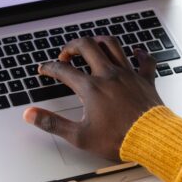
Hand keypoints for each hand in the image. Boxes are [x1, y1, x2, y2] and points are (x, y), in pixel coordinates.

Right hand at [23, 36, 163, 160]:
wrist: (151, 140)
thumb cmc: (118, 139)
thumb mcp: (79, 136)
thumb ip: (52, 123)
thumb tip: (30, 115)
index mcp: (91, 88)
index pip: (63, 70)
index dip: (49, 68)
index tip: (44, 69)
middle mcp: (109, 75)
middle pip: (87, 47)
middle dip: (72, 46)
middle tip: (66, 55)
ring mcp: (128, 75)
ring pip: (113, 46)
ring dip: (99, 41)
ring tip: (92, 45)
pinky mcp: (145, 80)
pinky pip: (144, 60)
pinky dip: (139, 54)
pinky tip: (135, 52)